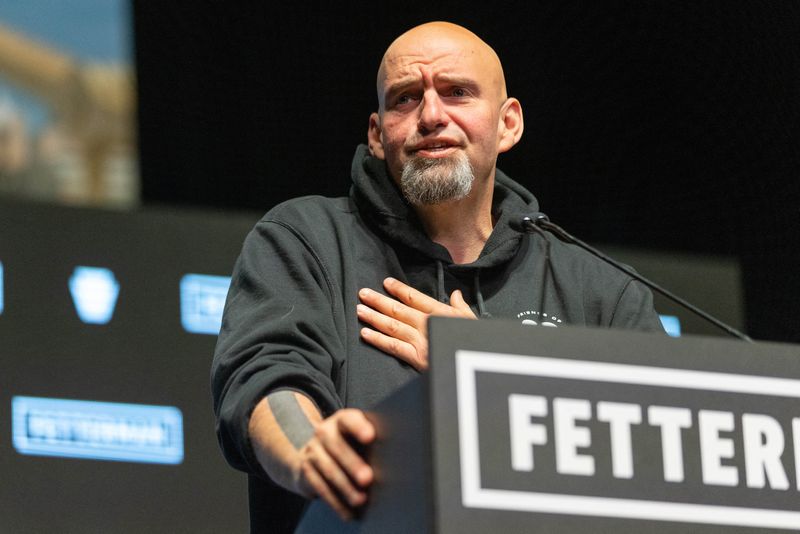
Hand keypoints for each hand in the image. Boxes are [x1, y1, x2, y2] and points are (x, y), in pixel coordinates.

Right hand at [249, 396, 374, 521]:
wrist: (313, 454)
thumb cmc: (348, 446)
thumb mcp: (357, 439)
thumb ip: (371, 443)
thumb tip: (394, 459)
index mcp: (342, 420)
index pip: (349, 420)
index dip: (358, 427)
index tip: (370, 436)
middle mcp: (324, 432)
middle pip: (337, 446)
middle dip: (353, 464)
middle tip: (367, 478)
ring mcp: (312, 451)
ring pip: (329, 469)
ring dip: (345, 487)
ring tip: (361, 499)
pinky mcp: (305, 470)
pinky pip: (320, 487)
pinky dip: (335, 502)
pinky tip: (348, 511)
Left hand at [357, 277, 475, 370]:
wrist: (477, 367)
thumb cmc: (477, 343)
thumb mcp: (472, 321)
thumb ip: (461, 307)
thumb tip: (455, 294)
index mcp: (441, 312)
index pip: (415, 297)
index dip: (399, 289)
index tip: (386, 282)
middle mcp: (428, 323)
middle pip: (399, 309)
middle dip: (379, 301)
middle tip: (362, 293)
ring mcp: (421, 341)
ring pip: (392, 326)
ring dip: (374, 317)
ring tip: (360, 310)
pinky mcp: (417, 358)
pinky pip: (393, 347)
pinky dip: (378, 340)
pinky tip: (365, 333)